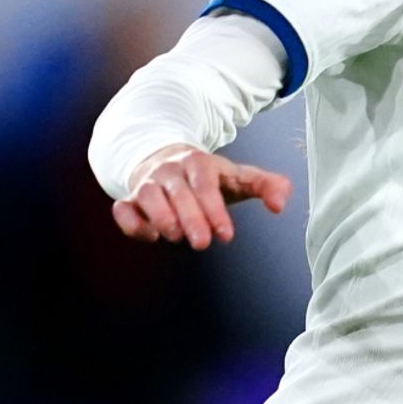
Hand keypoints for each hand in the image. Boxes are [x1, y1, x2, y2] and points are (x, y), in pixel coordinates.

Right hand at [112, 143, 292, 249]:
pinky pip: (122, 208)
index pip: (205, 183)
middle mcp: (170, 170)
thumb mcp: (237, 177)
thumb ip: (265, 186)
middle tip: (202, 244)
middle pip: (177, 191)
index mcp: (199, 162)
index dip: (214, 209)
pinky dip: (130, 222)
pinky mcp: (129, 198)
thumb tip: (280, 205)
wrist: (166, 160)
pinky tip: (150, 235)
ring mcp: (147, 183)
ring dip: (160, 216)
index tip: (226, 235)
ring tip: (175, 236)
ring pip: (147, 195)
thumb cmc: (208, 177)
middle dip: (190, 218)